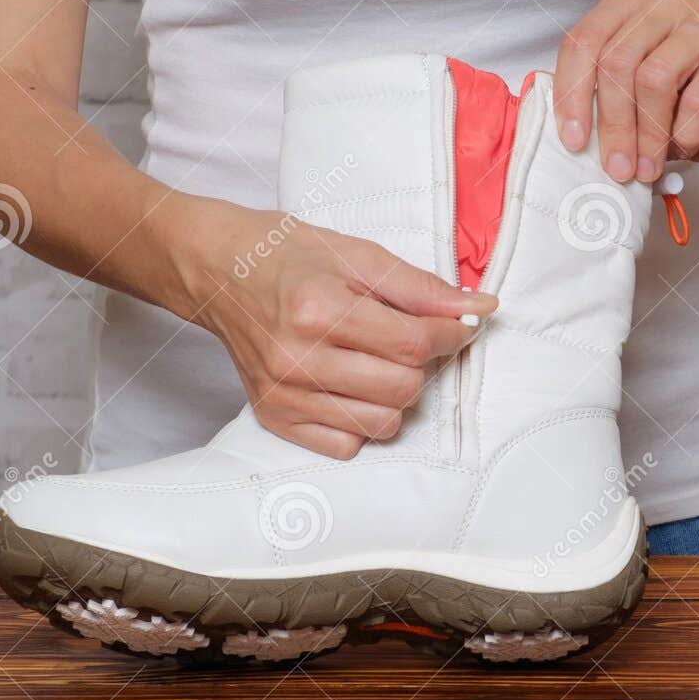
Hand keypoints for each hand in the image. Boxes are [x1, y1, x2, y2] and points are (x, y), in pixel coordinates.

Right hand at [179, 204, 495, 459]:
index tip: (458, 325)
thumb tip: (480, 308)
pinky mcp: (274, 417)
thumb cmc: (288, 256)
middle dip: (421, 365)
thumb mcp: (357, 254)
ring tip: (378, 363)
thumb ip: (420, 287)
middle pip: (401, 389)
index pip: (412, 344)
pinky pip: (345, 445)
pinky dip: (361, 421)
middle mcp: (296, 358)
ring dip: (395, 396)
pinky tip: (351, 387)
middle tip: (408, 341)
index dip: (451, 335)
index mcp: (317, 309)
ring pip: (381, 423)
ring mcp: (282, 393)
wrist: (219, 272)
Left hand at [554, 0, 698, 179]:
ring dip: (647, 135)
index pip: (585, 40)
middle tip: (616, 168)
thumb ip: (601, 98)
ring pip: (655, 78)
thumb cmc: (683, 109)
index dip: (572, 93)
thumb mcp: (630, 100)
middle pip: (618, 60)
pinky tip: (685, 147)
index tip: (573, 141)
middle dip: (613, 123)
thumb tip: (569, 133)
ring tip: (647, 168)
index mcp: (633, 3)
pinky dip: (685, 132)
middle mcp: (671, 0)